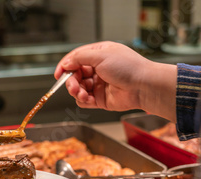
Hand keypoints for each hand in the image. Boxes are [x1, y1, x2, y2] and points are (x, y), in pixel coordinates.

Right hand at [55, 41, 176, 121]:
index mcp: (98, 54)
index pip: (75, 58)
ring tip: (82, 94)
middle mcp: (98, 69)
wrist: (143, 86)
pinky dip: (83, 100)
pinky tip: (88, 99)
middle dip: (71, 82)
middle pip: (74, 75)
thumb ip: (80, 58)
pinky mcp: (100, 99)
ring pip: (78, 89)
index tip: (57, 74)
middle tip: (73, 87)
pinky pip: (84, 101)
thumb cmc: (128, 67)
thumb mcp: (101, 55)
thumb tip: (65, 64)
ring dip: (76, 92)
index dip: (65, 66)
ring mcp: (99, 85)